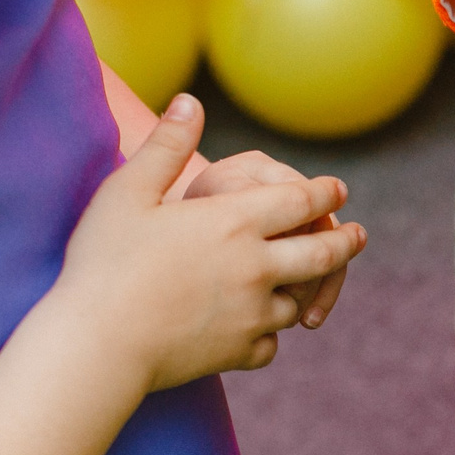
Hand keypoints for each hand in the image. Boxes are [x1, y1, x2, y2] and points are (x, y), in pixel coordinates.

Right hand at [64, 94, 362, 387]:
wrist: (97, 342)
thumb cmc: (103, 261)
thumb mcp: (128, 191)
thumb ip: (166, 145)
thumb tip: (190, 101)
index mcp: (234, 221)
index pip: (299, 200)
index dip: (323, 192)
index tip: (338, 189)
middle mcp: (257, 267)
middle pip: (321, 253)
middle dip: (345, 242)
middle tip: (358, 236)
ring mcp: (253, 314)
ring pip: (296, 302)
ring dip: (301, 292)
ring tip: (303, 286)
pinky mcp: (239, 352)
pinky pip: (270, 345)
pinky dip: (266, 337)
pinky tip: (257, 332)